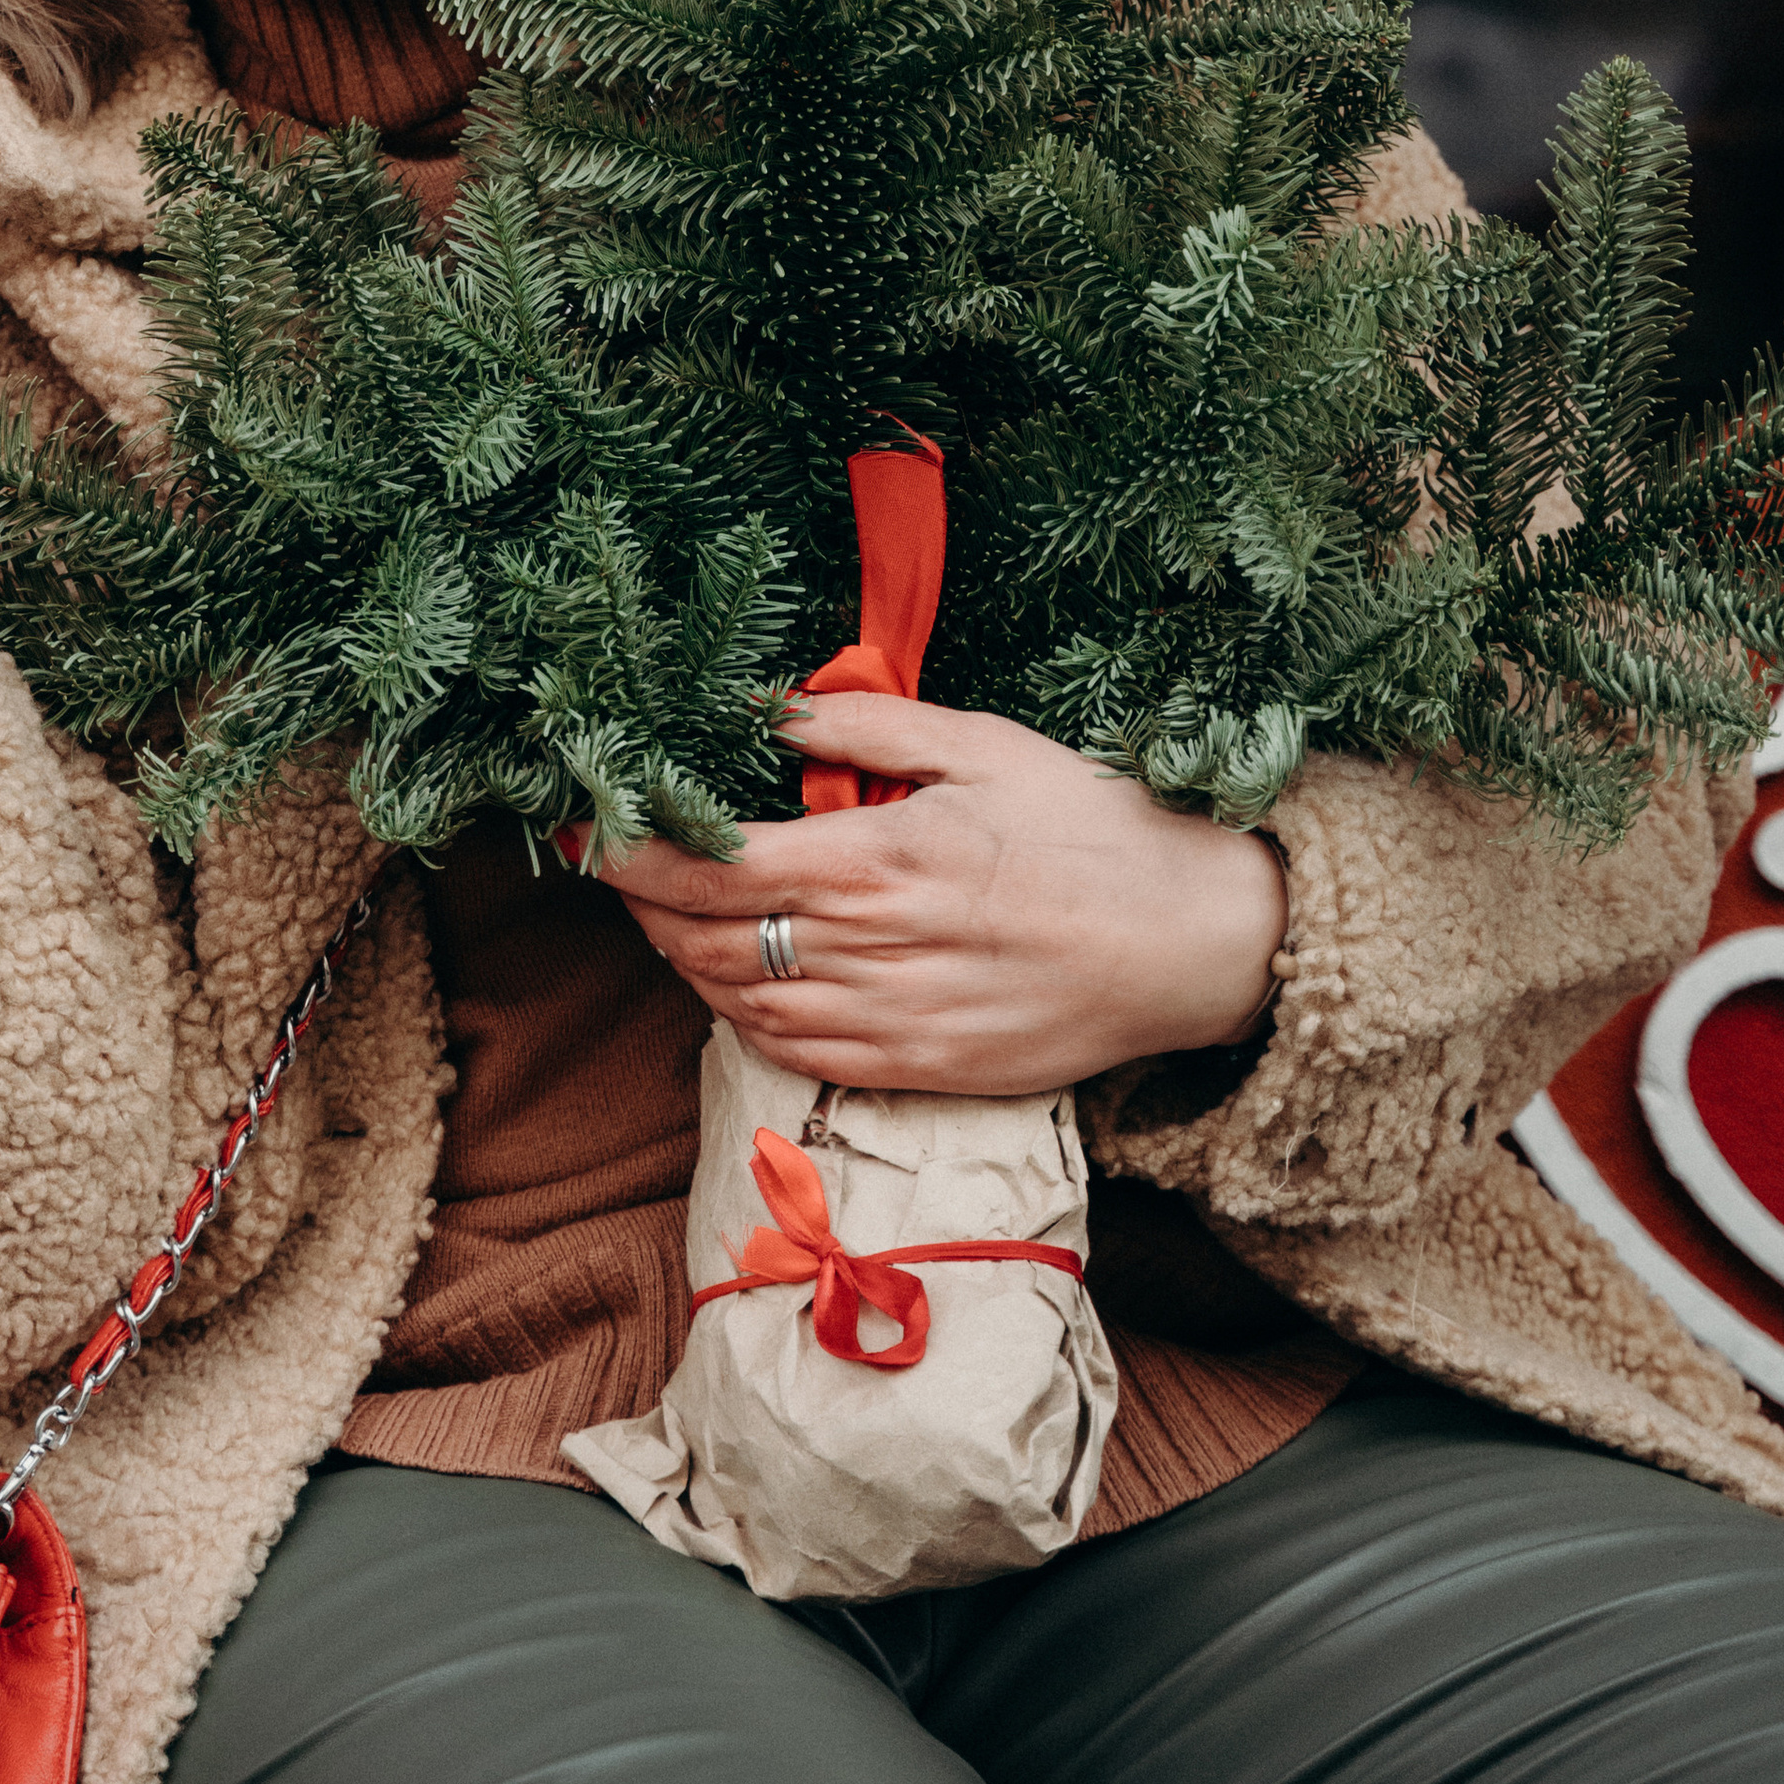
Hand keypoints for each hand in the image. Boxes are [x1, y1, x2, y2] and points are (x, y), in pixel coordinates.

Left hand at [600, 694, 1287, 1096]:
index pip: (712, 868)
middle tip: (615, 865)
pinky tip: (738, 978)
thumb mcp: (985, 746)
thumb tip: (773, 714)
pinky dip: (743, 1015)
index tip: (588, 830)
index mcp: (881, 862)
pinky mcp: (920, 1069)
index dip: (633, 853)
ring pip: (738, 1003)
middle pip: (705, 940)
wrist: (1195, 946)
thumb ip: (866, 733)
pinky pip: (797, 1051)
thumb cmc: (1096, 830)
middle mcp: (873, 952)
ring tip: (664, 916)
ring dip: (683, 961)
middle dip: (641, 904)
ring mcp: (893, 1022)